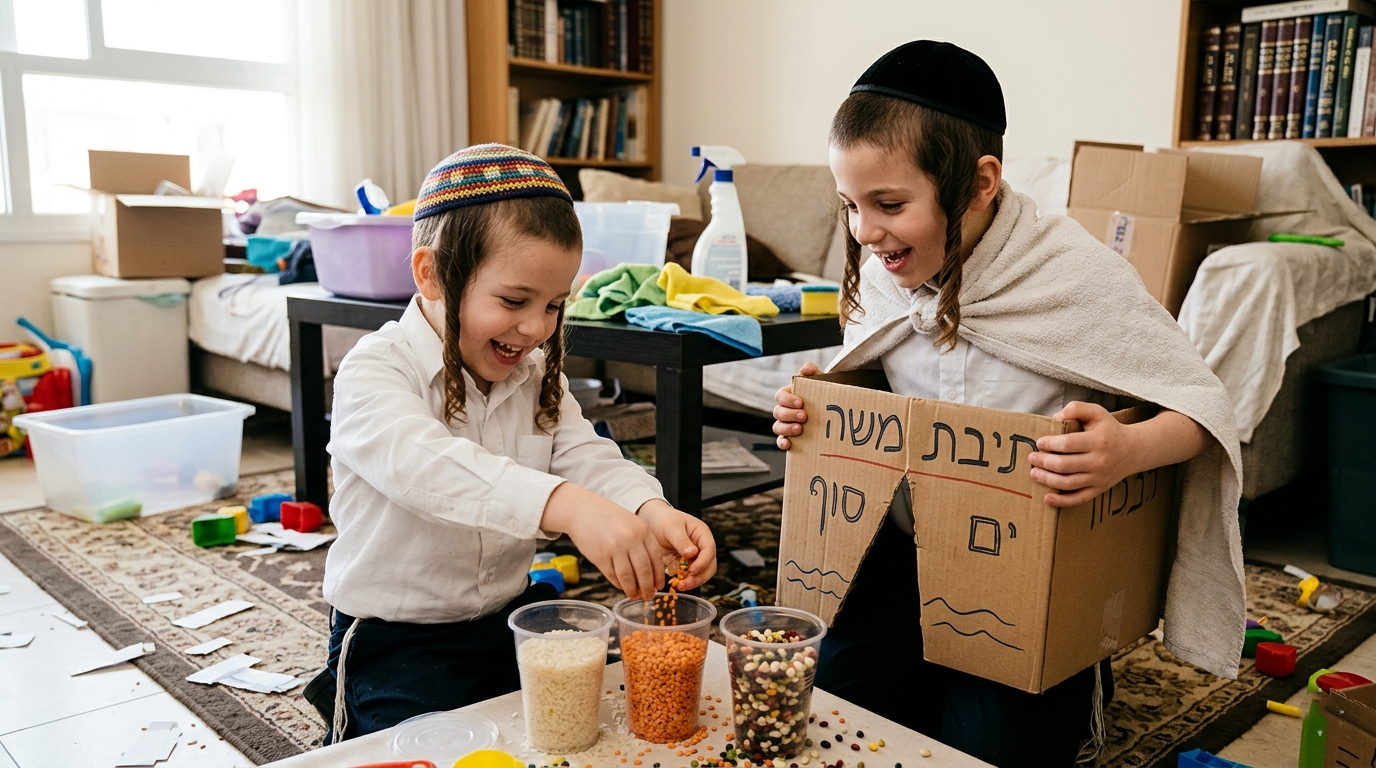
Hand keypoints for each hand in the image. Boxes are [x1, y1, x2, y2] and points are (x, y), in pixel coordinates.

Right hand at [540, 483, 665, 599]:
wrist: (582, 510)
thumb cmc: (609, 518)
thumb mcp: (632, 524)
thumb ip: (642, 543)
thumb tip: (652, 571)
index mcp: (642, 530)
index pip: (656, 558)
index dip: (658, 575)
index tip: (659, 586)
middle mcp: (631, 539)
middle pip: (644, 571)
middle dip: (647, 587)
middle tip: (648, 596)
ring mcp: (614, 548)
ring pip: (628, 577)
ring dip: (632, 590)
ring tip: (634, 595)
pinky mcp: (600, 556)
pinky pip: (612, 575)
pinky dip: (618, 584)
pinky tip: (621, 587)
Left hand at [636, 499, 717, 590]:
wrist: (652, 522)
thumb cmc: (663, 520)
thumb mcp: (672, 528)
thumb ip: (681, 541)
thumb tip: (692, 554)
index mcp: (702, 534)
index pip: (709, 550)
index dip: (703, 563)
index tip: (692, 571)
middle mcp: (702, 546)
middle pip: (709, 565)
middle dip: (699, 577)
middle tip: (685, 584)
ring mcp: (695, 556)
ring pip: (701, 573)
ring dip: (693, 581)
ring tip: (679, 586)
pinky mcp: (687, 564)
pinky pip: (690, 576)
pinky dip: (685, 581)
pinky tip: (675, 583)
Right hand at [772, 362, 820, 449]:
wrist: (836, 412)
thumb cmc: (825, 394)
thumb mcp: (822, 381)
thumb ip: (813, 372)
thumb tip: (805, 368)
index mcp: (789, 396)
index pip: (780, 396)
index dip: (787, 400)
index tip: (801, 402)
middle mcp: (785, 411)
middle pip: (777, 412)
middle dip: (789, 414)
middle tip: (804, 416)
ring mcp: (787, 425)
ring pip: (777, 427)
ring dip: (786, 428)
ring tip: (800, 429)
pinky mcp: (791, 438)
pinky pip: (781, 441)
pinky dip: (782, 442)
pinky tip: (789, 443)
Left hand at [1028, 401, 1135, 507]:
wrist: (1133, 450)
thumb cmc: (1109, 430)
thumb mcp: (1097, 412)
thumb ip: (1076, 408)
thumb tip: (1056, 417)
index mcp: (1098, 441)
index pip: (1068, 444)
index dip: (1050, 444)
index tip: (1039, 442)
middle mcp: (1099, 461)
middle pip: (1065, 465)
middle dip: (1044, 462)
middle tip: (1032, 458)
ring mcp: (1099, 478)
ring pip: (1068, 483)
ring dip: (1047, 479)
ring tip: (1034, 473)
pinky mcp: (1098, 489)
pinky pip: (1078, 499)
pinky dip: (1061, 502)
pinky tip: (1046, 498)